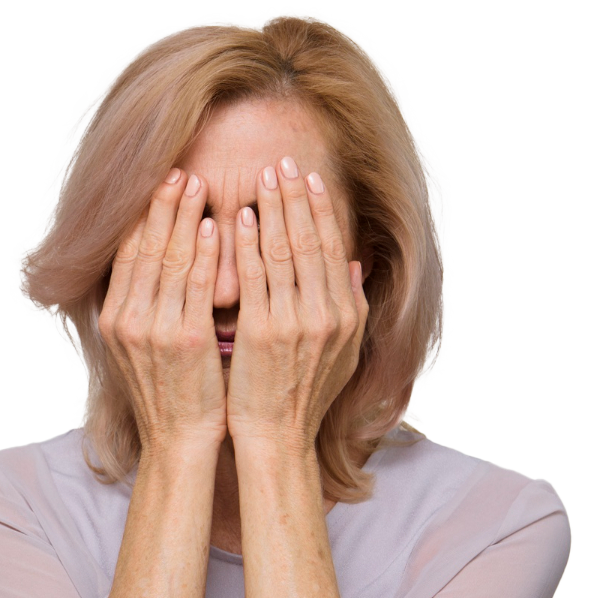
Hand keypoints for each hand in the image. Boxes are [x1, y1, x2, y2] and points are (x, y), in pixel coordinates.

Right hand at [98, 169, 226, 452]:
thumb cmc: (169, 395)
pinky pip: (197, 285)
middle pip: (145, 247)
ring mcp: (154, 329)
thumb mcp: (140, 350)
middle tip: (178, 169)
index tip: (156, 184)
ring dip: (184, 217)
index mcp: (114, 319)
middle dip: (162, 205)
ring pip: (170, 259)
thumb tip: (150, 270)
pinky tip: (216, 227)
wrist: (179, 442)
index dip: (140, 215)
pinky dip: (205, 253)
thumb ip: (142, 308)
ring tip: (198, 183)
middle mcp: (127, 320)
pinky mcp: (186, 341)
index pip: (126, 253)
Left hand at [226, 157, 368, 450]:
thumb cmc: (303, 397)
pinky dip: (249, 243)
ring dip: (274, 208)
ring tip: (263, 176)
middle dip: (297, 196)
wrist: (278, 438)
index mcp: (348, 316)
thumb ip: (351, 308)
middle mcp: (328, 315)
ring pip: (284, 251)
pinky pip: (255, 276)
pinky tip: (242, 217)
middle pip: (311, 241)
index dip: (322, 209)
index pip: (334, 249)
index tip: (311, 178)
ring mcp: (296, 322)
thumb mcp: (342, 354)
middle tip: (284, 160)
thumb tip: (355, 266)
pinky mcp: (263, 332)